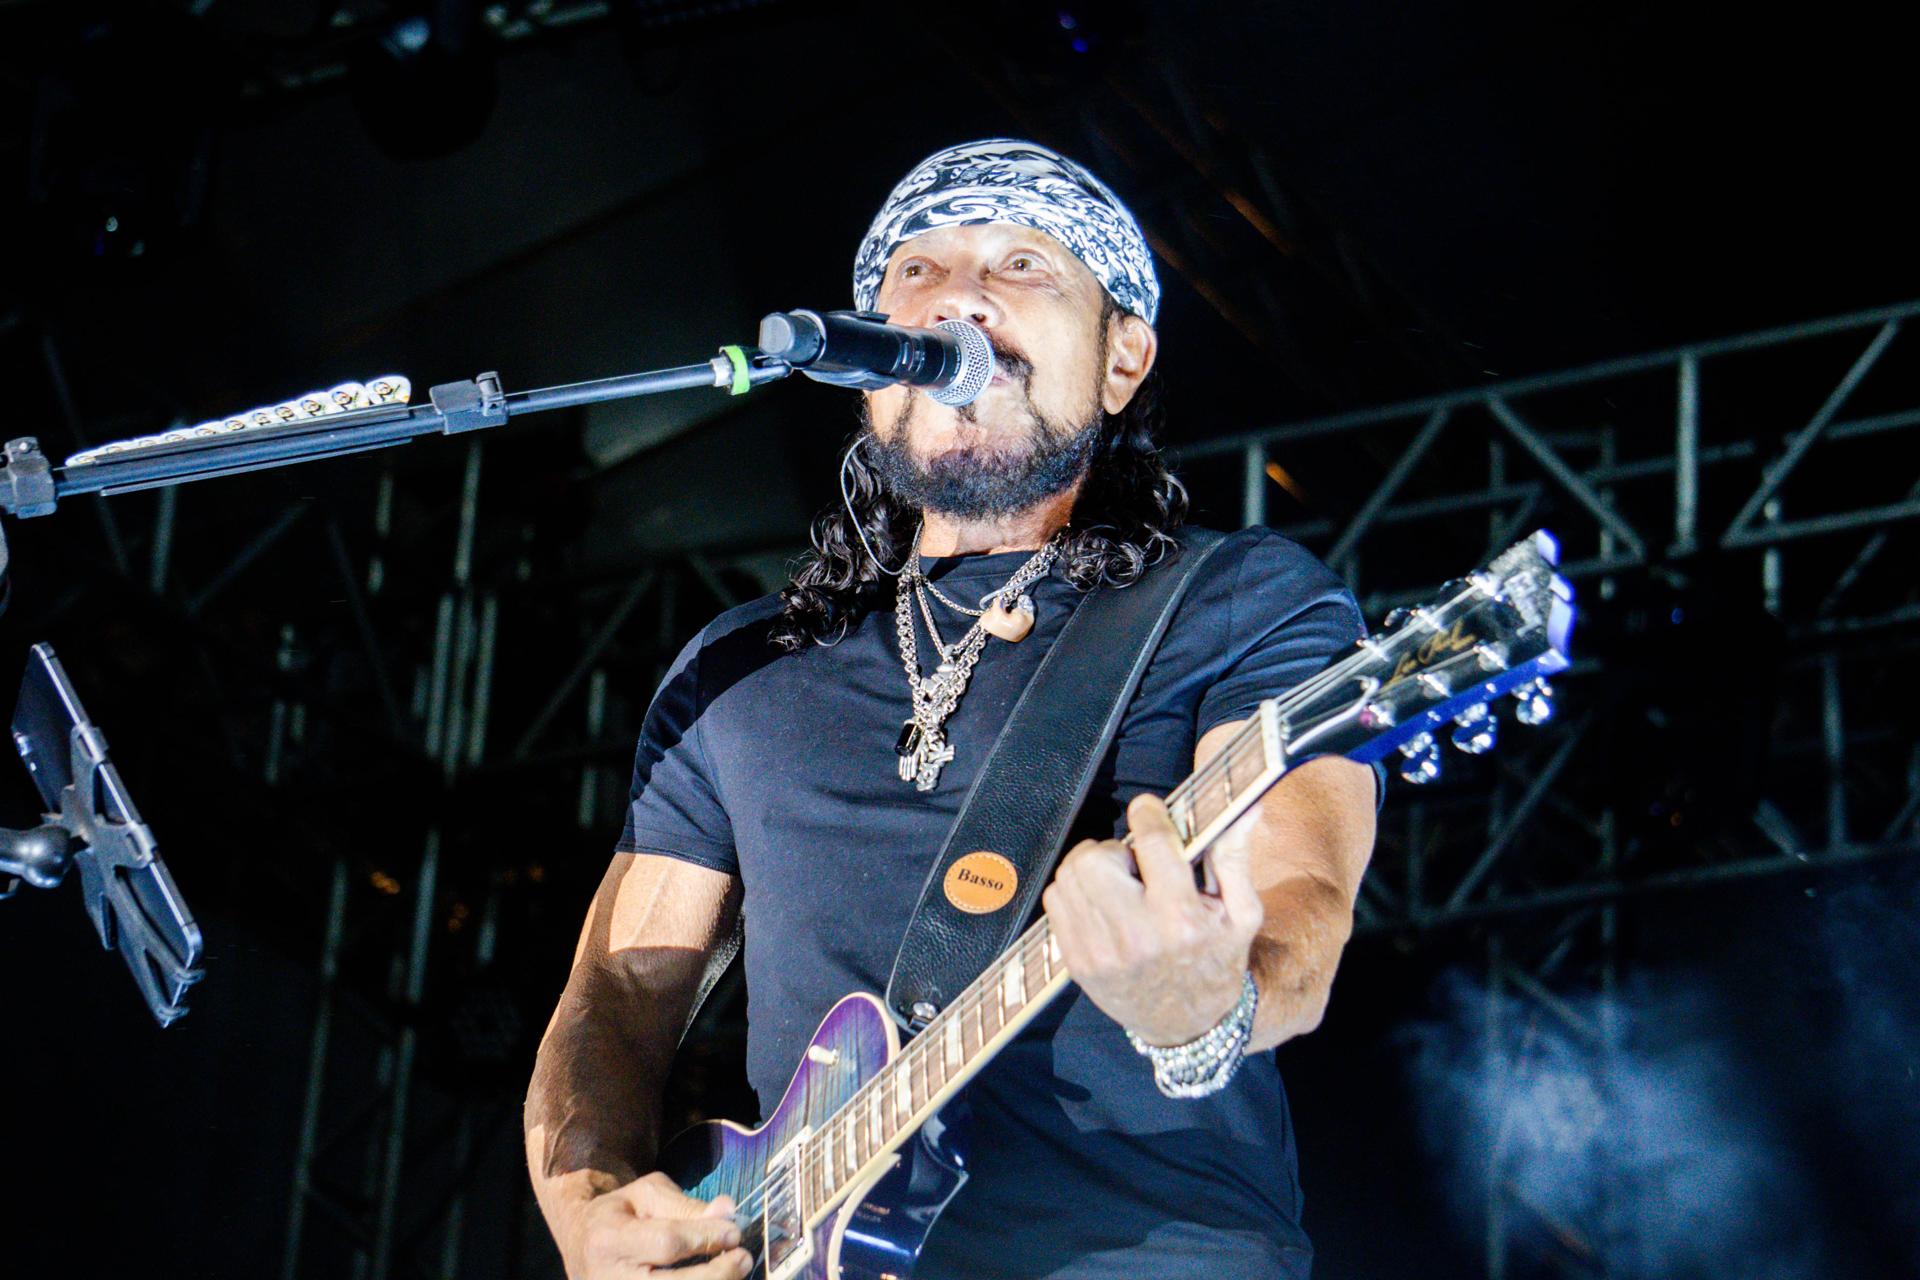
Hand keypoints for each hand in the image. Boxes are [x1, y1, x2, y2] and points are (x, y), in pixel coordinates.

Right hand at [569, 1172, 752, 1278]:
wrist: (582, 1243)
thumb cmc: (620, 1214)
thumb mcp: (647, 1195)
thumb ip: (687, 1205)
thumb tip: (727, 1212)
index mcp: (609, 1239)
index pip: (667, 1243)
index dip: (705, 1238)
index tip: (735, 1231)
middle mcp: (609, 1279)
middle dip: (717, 1273)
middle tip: (743, 1257)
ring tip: (734, 1271)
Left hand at [1042, 793, 1263, 1045]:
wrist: (1190, 1025)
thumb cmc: (1218, 960)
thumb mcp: (1241, 913)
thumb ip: (1235, 855)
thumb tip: (1247, 806)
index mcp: (1181, 919)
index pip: (1152, 843)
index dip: (1148, 814)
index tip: (1149, 809)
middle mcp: (1136, 936)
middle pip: (1096, 857)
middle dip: (1115, 849)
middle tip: (1134, 865)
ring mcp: (1100, 952)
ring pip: (1071, 875)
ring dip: (1093, 869)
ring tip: (1119, 885)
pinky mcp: (1077, 963)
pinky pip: (1056, 900)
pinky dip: (1076, 891)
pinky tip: (1103, 904)